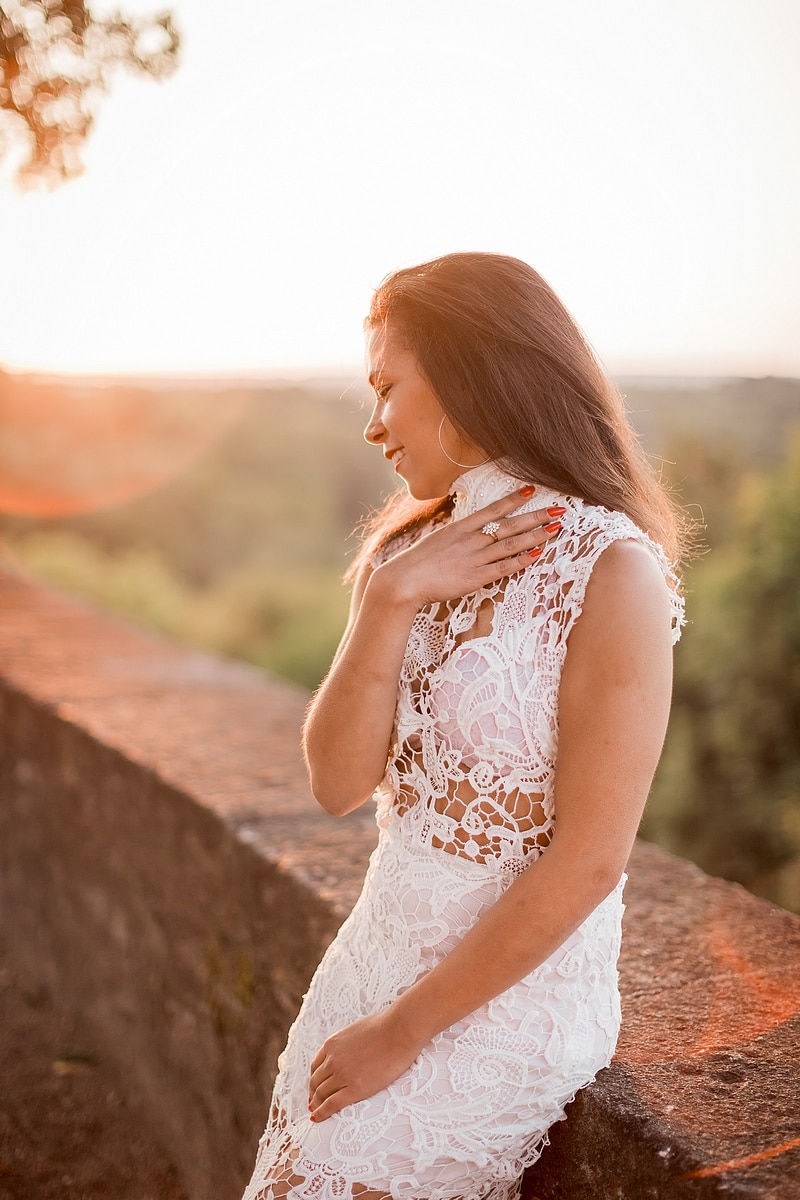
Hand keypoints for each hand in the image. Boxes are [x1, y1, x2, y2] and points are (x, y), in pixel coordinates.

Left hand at [308, 1009, 424, 1121]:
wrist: (399, 1032)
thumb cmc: (385, 1026)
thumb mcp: (356, 1030)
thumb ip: (347, 1042)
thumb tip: (350, 1047)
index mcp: (332, 1044)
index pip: (316, 1066)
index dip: (314, 1079)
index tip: (314, 1087)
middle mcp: (332, 1060)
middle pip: (316, 1082)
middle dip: (313, 1093)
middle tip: (313, 1102)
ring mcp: (342, 1075)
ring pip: (321, 1094)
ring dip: (316, 1104)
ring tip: (315, 1111)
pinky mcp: (355, 1089)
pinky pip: (332, 1104)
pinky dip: (321, 1113)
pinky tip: (316, 1118)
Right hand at [375, 486, 564, 608]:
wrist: (403, 581)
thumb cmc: (416, 563)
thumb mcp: (436, 540)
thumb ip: (455, 535)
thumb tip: (464, 530)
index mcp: (460, 528)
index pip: (492, 509)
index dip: (514, 500)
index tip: (532, 490)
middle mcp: (471, 539)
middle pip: (510, 524)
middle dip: (536, 516)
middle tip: (559, 509)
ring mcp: (475, 558)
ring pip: (512, 543)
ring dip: (536, 535)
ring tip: (556, 527)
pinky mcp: (476, 578)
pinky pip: (505, 567)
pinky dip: (522, 559)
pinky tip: (538, 553)